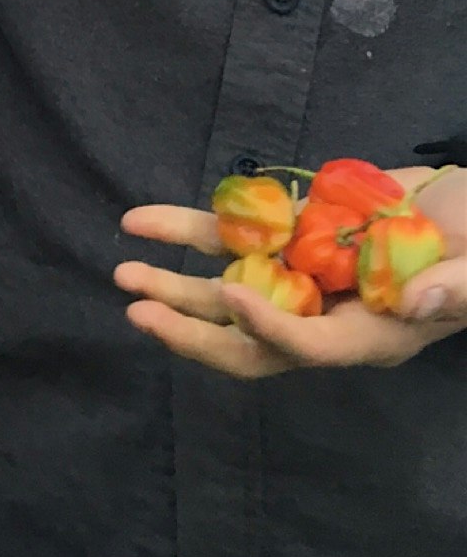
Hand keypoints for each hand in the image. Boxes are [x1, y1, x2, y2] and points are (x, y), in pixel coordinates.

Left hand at [117, 166, 466, 377]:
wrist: (466, 211)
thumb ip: (453, 291)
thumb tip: (412, 303)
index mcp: (367, 336)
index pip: (307, 345)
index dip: (269, 326)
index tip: (233, 294)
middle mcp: (321, 312)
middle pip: (248, 337)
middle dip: (193, 330)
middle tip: (141, 312)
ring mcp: (297, 273)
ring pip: (224, 289)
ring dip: (172, 283)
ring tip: (124, 274)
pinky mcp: (285, 233)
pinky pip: (226, 235)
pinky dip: (182, 228)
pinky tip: (138, 221)